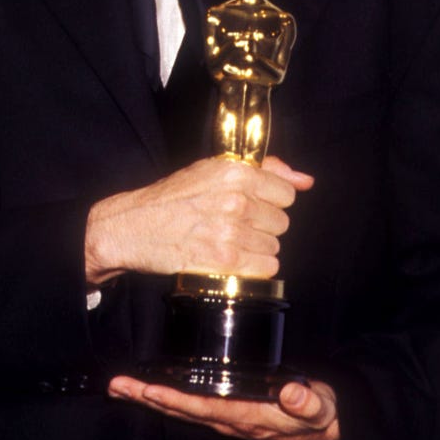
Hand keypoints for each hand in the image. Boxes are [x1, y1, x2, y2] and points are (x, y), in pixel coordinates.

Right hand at [85, 155, 313, 285]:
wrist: (134, 225)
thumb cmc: (174, 197)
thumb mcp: (213, 170)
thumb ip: (265, 170)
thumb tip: (305, 180)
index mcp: (236, 172)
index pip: (286, 194)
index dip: (270, 201)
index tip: (253, 204)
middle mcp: (236, 200)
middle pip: (281, 223)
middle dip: (263, 226)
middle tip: (236, 224)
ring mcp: (230, 232)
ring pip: (273, 248)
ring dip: (257, 250)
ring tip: (231, 243)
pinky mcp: (223, 261)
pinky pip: (263, 269)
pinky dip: (252, 269)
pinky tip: (233, 260)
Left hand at [108, 375, 339, 439]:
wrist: (326, 425)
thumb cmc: (320, 412)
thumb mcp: (320, 408)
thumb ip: (307, 402)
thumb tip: (291, 393)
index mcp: (249, 418)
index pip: (205, 408)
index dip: (177, 400)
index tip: (150, 390)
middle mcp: (231, 421)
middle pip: (183, 410)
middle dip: (148, 398)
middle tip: (118, 385)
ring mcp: (227, 418)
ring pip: (182, 408)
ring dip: (151, 398)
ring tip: (122, 386)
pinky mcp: (228, 410)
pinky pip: (191, 404)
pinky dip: (168, 397)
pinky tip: (151, 389)